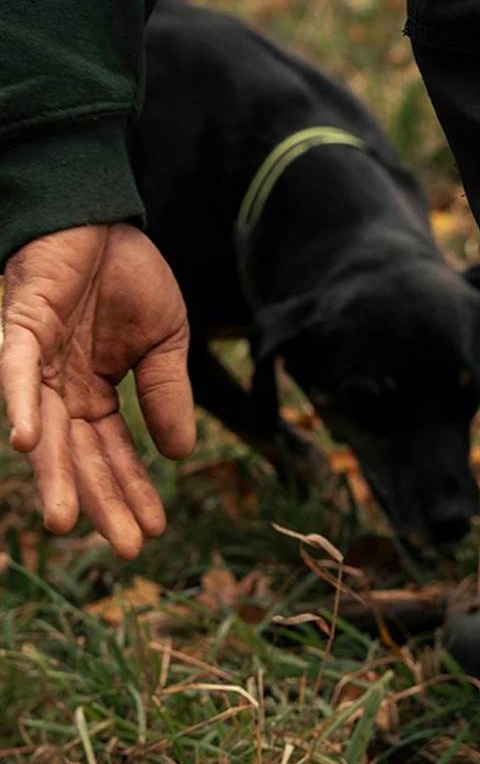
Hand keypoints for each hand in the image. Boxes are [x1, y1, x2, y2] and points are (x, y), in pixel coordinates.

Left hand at [1, 224, 195, 557]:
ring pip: (45, 430)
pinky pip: (16, 371)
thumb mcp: (166, 341)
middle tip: (123, 550)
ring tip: (64, 523)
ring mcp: (40, 360)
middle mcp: (63, 386)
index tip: (152, 532)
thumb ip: (167, 395)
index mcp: (97, 391)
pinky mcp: (24, 326)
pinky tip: (25, 443)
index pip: (113, 452)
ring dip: (52, 475)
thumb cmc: (127, 275)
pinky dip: (18, 406)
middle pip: (80, 455)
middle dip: (100, 501)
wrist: (101, 214)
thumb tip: (179, 457)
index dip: (132, 490)